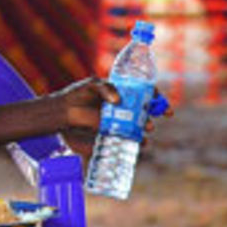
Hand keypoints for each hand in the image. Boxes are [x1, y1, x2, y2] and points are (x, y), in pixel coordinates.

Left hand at [45, 78, 172, 151]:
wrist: (64, 112)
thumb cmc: (78, 95)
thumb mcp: (92, 85)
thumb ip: (106, 88)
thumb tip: (117, 100)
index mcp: (123, 92)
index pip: (144, 92)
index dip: (156, 96)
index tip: (161, 100)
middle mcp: (125, 106)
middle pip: (147, 109)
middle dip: (156, 112)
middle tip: (160, 114)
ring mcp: (121, 120)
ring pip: (141, 124)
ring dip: (147, 126)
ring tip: (147, 128)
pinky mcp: (114, 133)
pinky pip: (130, 137)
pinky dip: (138, 139)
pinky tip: (140, 141)